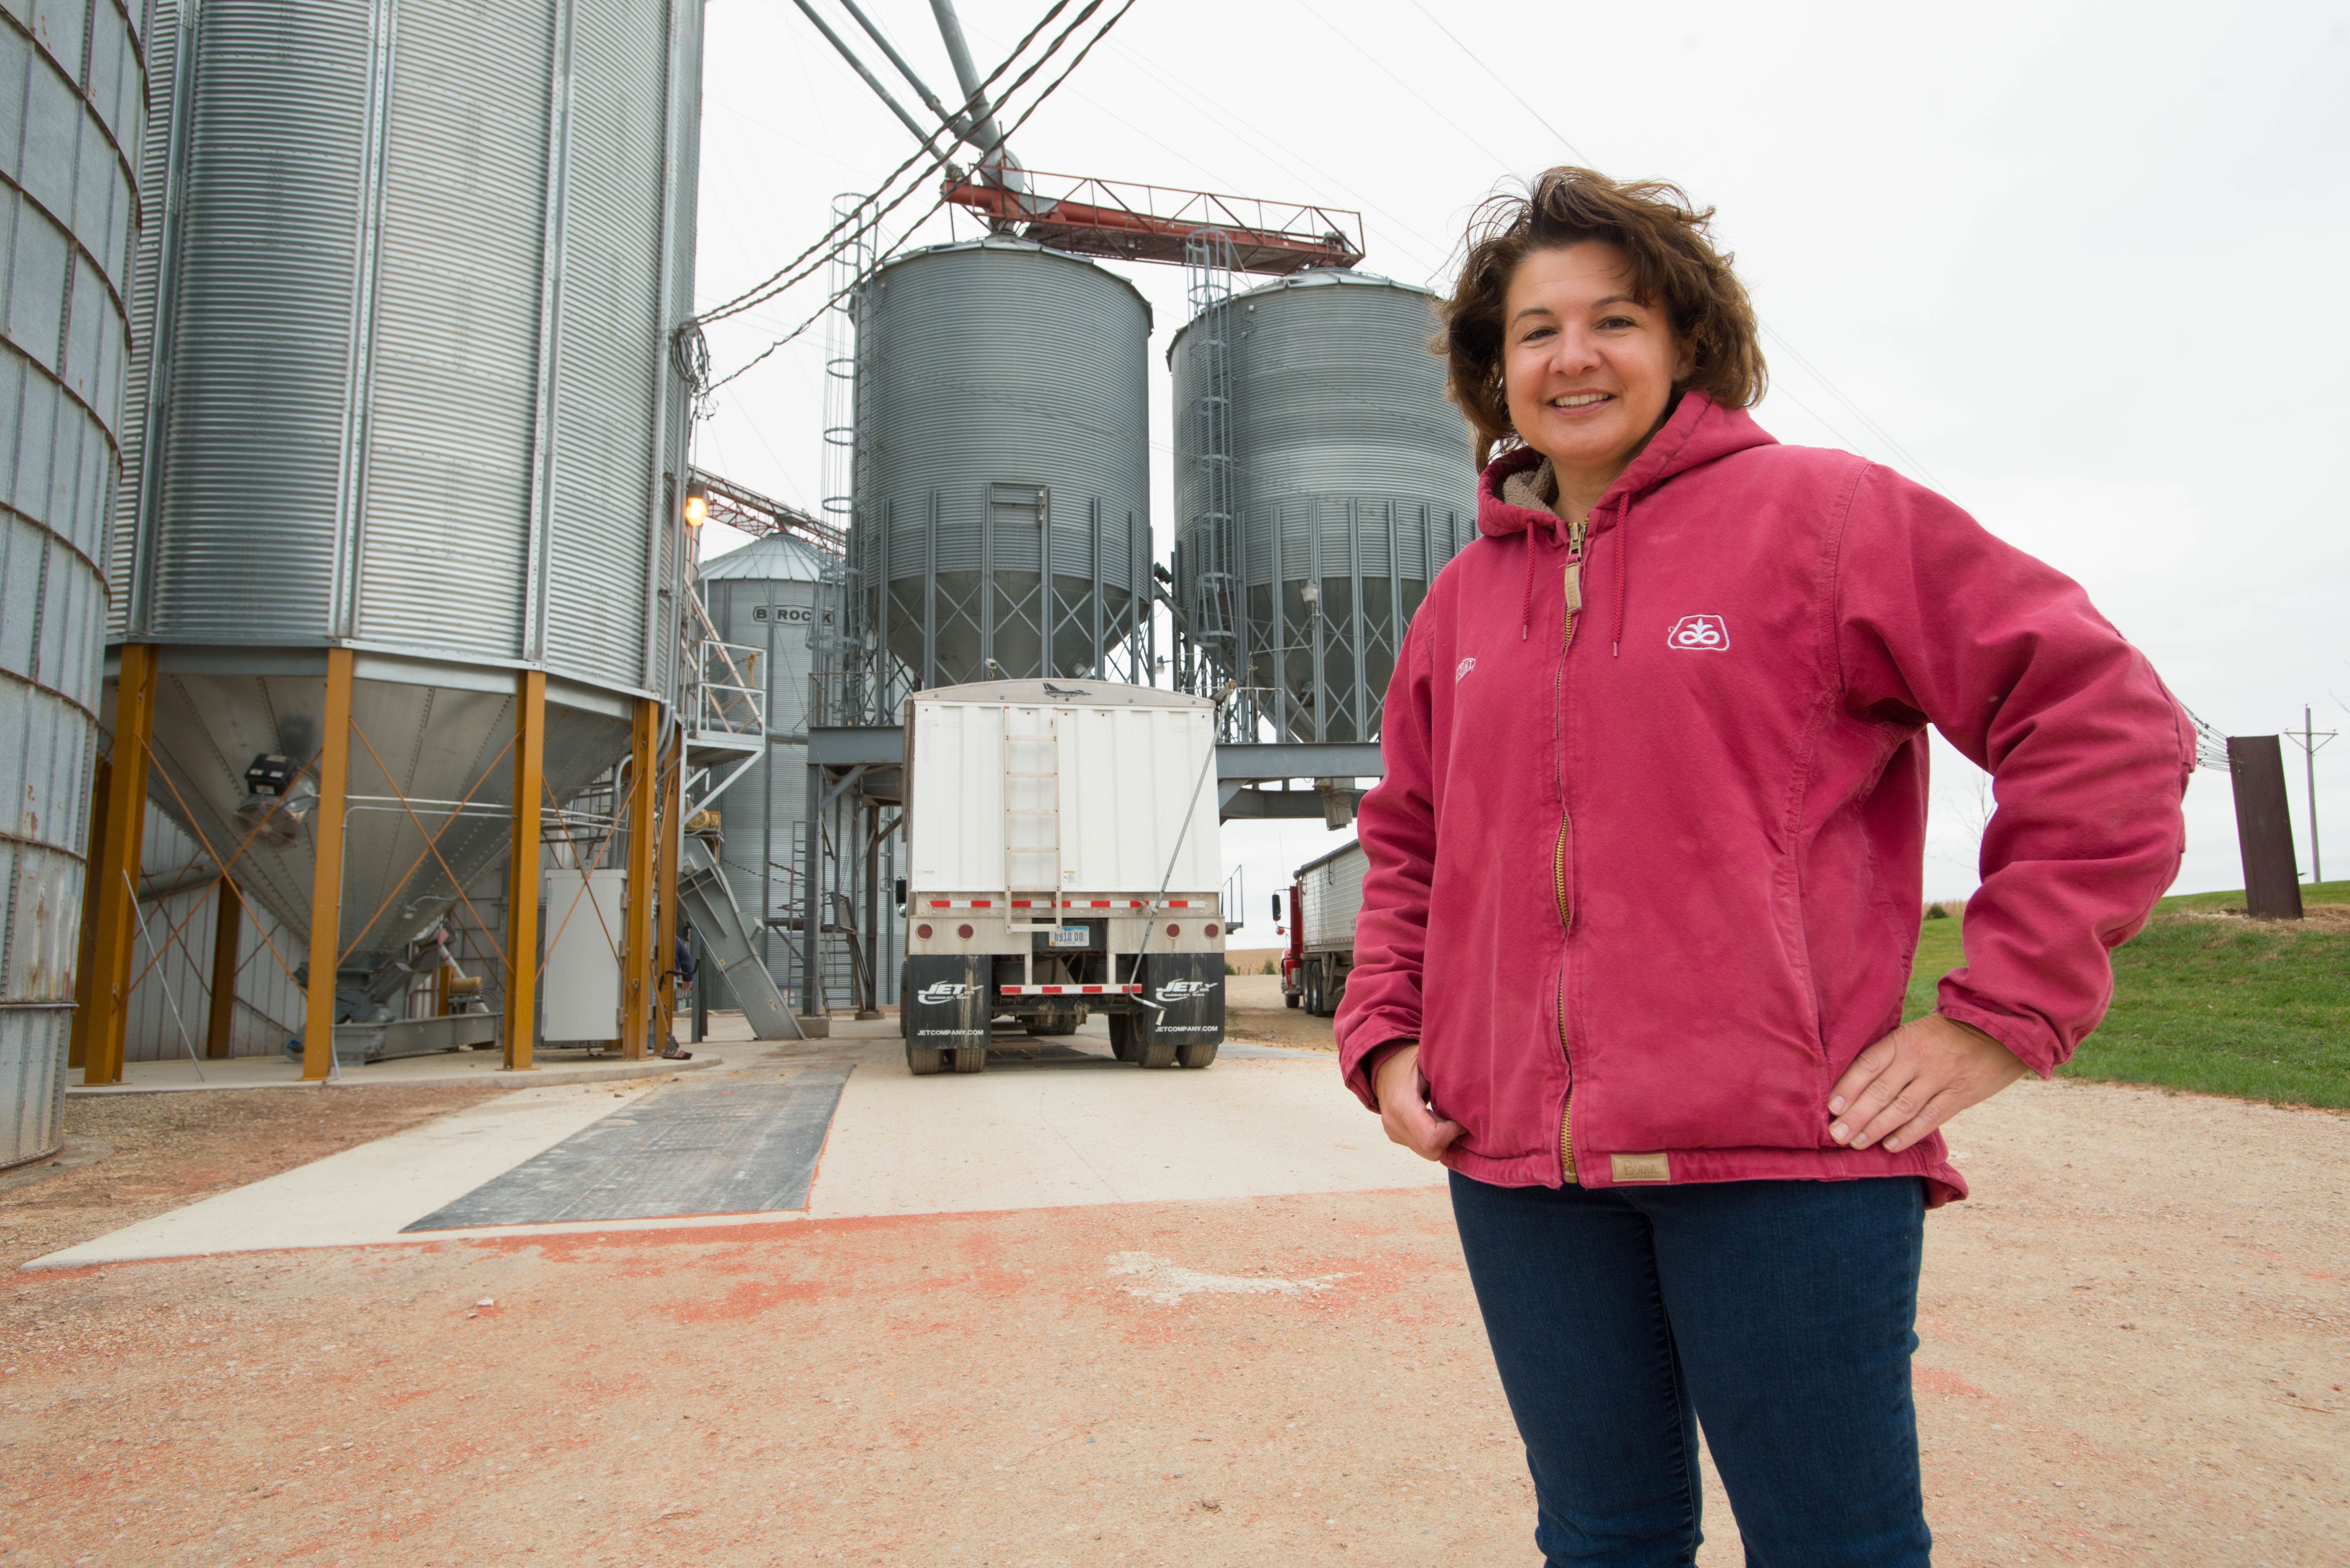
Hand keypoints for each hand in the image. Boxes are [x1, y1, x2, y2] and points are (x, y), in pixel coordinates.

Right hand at [1375, 1043, 1464, 1161]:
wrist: (1383, 1063)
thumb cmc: (1410, 1059)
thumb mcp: (1430, 1063)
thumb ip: (1448, 1081)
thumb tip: (1471, 1100)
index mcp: (1402, 1104)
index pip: (1432, 1138)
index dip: (1452, 1132)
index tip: (1459, 1118)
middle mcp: (1393, 1122)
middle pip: (1431, 1151)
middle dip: (1449, 1138)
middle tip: (1454, 1118)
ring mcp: (1391, 1130)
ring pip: (1427, 1152)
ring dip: (1441, 1139)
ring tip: (1442, 1116)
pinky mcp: (1394, 1134)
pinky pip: (1419, 1147)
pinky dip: (1432, 1138)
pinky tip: (1433, 1118)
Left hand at [1828, 1014, 2028, 1153]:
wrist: (1999, 1029)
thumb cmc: (1947, 1034)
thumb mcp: (1917, 1033)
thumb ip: (1892, 1055)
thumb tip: (1857, 1085)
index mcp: (1904, 1040)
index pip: (1868, 1064)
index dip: (1848, 1087)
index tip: (1831, 1108)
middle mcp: (1919, 1058)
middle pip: (1881, 1091)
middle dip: (1856, 1116)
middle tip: (1836, 1136)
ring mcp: (1941, 1078)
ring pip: (1903, 1108)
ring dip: (1877, 1128)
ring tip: (1856, 1144)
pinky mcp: (1960, 1095)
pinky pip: (1930, 1118)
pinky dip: (1909, 1134)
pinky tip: (1891, 1145)